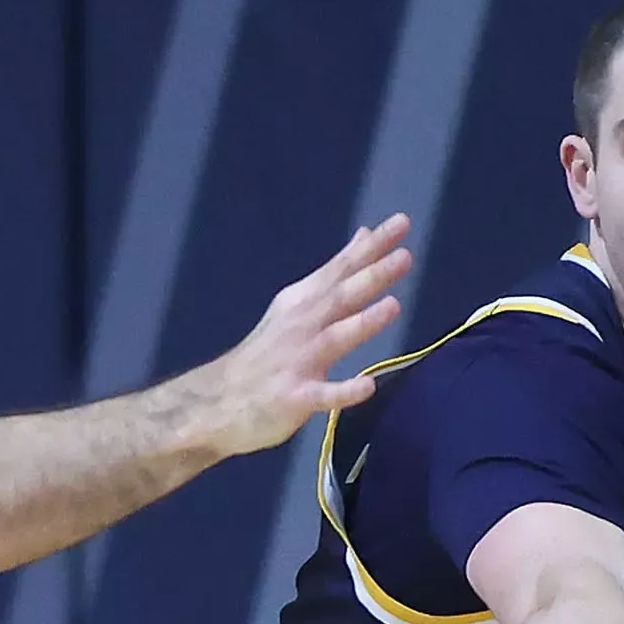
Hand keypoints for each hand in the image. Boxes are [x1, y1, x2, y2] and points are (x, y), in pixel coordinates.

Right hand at [194, 214, 413, 456]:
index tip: (401, 222)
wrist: (218, 402)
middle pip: (340, 296)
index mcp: (302, 301)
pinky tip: (367, 386)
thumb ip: (336, 273)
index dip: (371, 246)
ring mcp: (297, 362)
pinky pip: (323, 395)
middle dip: (372, 275)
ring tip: (393, 305)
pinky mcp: (294, 398)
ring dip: (363, 322)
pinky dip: (344, 390)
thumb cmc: (268, 353)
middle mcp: (301, 326)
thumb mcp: (298, 304)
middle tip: (404, 256)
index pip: (340, 268)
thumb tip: (365, 235)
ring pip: (334, 339)